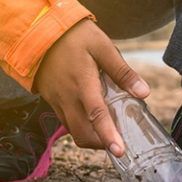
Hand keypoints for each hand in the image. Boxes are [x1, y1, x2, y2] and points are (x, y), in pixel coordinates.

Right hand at [35, 20, 149, 155]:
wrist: (37, 31)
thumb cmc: (73, 36)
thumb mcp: (102, 46)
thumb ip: (122, 71)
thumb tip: (143, 92)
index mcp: (82, 84)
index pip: (96, 115)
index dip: (108, 136)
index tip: (120, 151)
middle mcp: (67, 98)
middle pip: (82, 134)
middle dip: (101, 144)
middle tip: (119, 141)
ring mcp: (57, 101)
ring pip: (73, 131)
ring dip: (91, 136)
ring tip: (109, 129)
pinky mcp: (52, 101)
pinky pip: (66, 121)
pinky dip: (80, 126)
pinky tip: (92, 116)